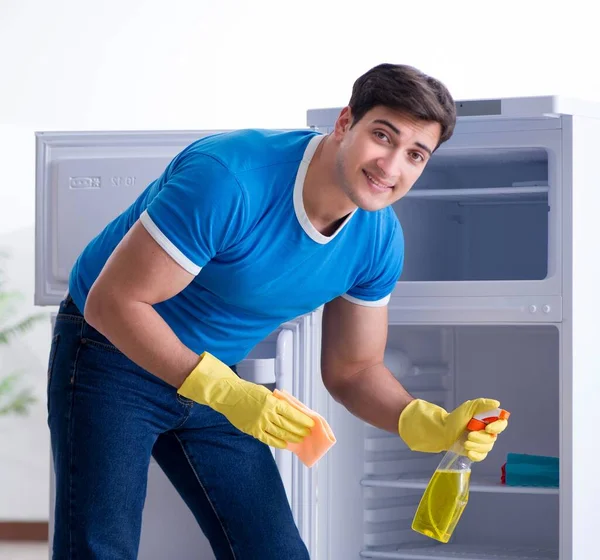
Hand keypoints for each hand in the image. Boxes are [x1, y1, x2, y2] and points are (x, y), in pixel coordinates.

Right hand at [177, 352, 314, 447]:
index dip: (303, 420)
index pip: (293, 413)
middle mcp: (267, 414)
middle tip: (308, 433)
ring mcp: (259, 423)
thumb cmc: (248, 392)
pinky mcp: (253, 430)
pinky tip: (285, 444)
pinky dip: (278, 442)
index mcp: (272, 402)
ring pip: (280, 433)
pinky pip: (268, 439)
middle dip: (300, 430)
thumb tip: (292, 413)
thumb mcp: (266, 393)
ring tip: (300, 439)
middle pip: (288, 425)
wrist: (228, 395)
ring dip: (292, 437)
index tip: (311, 423)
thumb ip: (278, 403)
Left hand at [398, 398, 507, 461]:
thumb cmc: (454, 419)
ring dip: (477, 446)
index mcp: (486, 420)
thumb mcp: (467, 408)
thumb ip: (482, 404)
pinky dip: (476, 455)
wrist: (441, 431)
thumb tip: (497, 403)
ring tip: (465, 442)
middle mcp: (486, 432)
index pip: (501, 424)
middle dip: (481, 438)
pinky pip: (482, 457)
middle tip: (469, 435)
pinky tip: (469, 452)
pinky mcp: (475, 452)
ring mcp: (482, 442)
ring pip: (488, 448)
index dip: (497, 427)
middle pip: (493, 438)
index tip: (487, 428)